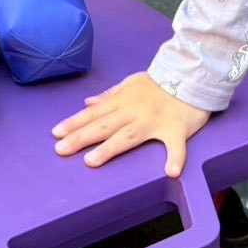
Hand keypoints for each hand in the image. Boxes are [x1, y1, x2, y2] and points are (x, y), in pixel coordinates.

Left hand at [53, 72, 211, 177]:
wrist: (192, 75)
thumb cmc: (159, 83)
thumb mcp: (131, 83)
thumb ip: (109, 95)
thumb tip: (87, 103)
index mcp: (123, 101)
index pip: (94, 114)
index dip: (74, 123)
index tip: (55, 133)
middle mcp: (134, 111)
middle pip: (104, 126)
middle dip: (81, 137)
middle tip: (60, 149)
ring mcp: (155, 121)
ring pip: (129, 136)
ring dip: (110, 148)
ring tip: (91, 161)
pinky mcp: (177, 129)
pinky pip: (176, 146)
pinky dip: (176, 158)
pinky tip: (170, 172)